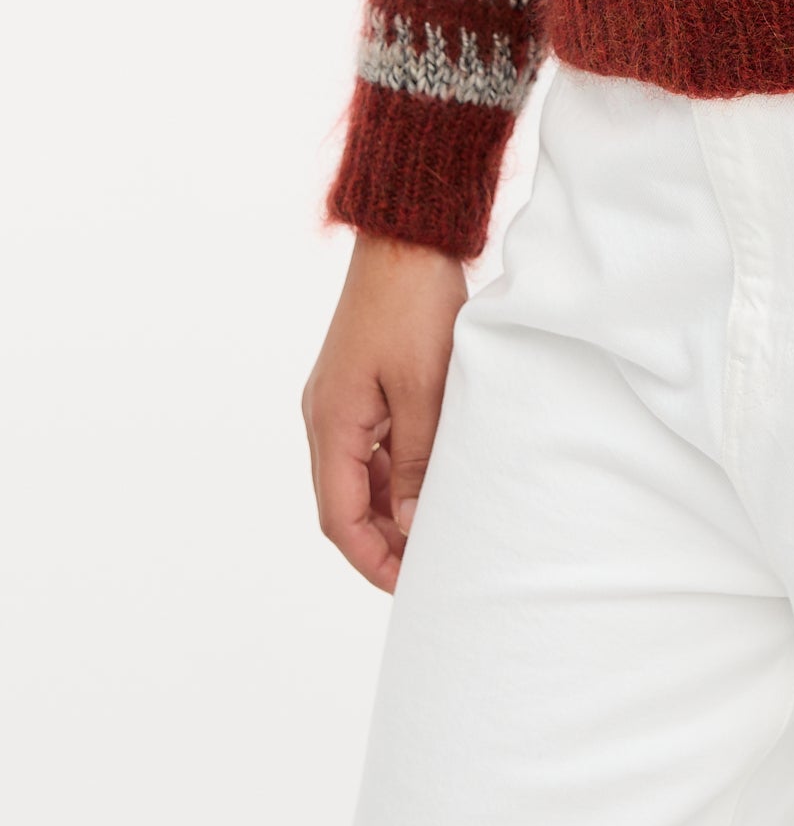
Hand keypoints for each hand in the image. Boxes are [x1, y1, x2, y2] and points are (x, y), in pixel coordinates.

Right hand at [302, 232, 467, 591]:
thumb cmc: (415, 305)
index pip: (339, 517)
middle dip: (382, 541)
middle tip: (429, 568)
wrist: (407, 238)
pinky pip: (373, 446)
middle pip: (345, 502)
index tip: (409, 586)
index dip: (371, 559)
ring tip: (435, 531)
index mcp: (332, 422)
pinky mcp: (362, 384)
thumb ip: (417, 459)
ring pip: (360, 475)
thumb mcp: (425, 388)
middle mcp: (326, 416)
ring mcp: (342, 399)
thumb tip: (409, 522)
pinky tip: (431, 480)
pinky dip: (397, 472)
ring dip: (390, 507)